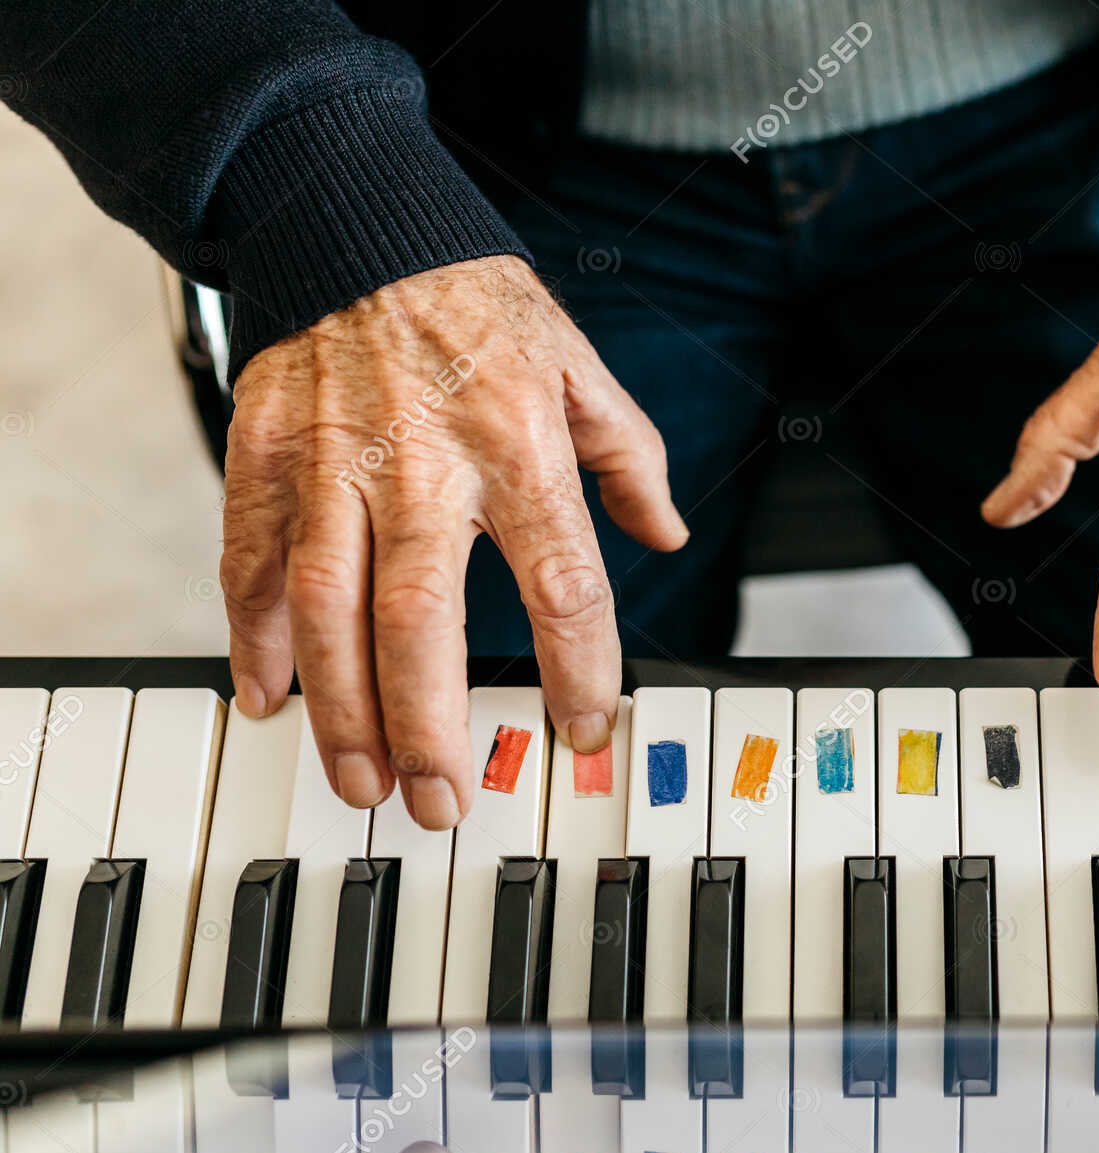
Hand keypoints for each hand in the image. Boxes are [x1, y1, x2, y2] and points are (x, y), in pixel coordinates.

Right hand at [223, 255, 685, 827]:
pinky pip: (252, 559)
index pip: (563, 584)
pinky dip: (255, 634)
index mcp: (520, 448)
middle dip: (430, 723)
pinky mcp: (266, 456)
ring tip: (360, 779)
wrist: (361, 226)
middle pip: (423, 619)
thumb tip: (665, 535)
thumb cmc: (478, 305)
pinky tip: (269, 696)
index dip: (580, 670)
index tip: (586, 729)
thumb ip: (629, 459)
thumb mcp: (582, 367)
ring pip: (329, 608)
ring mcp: (335, 465)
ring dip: (341, 707)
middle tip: (439, 800)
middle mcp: (424, 466)